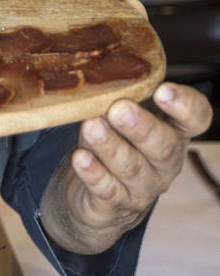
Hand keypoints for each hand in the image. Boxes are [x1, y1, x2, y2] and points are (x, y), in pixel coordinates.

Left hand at [41, 81, 213, 253]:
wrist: (99, 198)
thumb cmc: (114, 142)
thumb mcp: (120, 116)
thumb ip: (118, 95)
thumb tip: (97, 69)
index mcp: (173, 132)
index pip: (195, 119)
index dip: (184, 106)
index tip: (163, 90)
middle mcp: (164, 162)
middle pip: (163, 146)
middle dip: (142, 127)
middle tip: (120, 109)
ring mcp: (143, 187)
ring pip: (131, 167)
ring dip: (111, 147)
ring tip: (91, 127)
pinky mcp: (115, 205)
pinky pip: (106, 190)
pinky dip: (93, 173)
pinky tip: (80, 158)